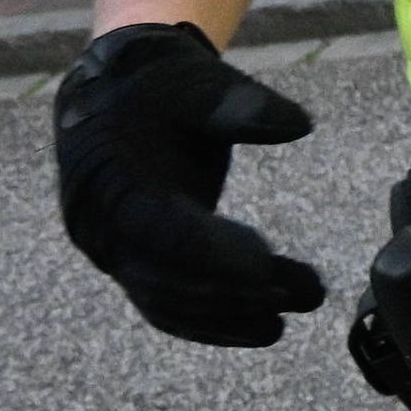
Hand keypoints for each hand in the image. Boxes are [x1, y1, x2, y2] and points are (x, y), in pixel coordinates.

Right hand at [52, 22, 330, 345]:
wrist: (112, 97)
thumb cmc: (158, 88)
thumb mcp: (196, 84)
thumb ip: (238, 106)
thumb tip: (299, 124)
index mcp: (112, 183)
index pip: (162, 232)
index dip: (213, 252)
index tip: (268, 261)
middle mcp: (103, 230)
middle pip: (169, 279)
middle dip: (238, 291)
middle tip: (307, 290)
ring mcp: (114, 254)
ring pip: (169, 303)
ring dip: (234, 314)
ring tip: (300, 305)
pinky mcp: (133, 266)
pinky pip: (169, 308)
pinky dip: (215, 323)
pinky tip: (268, 326)